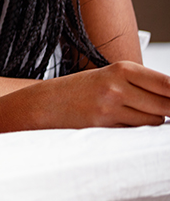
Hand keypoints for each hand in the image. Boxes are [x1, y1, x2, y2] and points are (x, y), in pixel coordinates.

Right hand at [0, 61, 169, 130]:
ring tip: (133, 113)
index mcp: (122, 69)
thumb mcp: (109, 77)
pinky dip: (136, 128)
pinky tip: (121, 121)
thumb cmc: (78, 90)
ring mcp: (111, 108)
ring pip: (154, 120)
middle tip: (162, 108)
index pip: (168, 84)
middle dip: (168, 108)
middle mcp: (117, 87)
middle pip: (166, 105)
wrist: (43, 103)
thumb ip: (141, 85)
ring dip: (152, 119)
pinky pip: (136, 131)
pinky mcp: (105, 127)